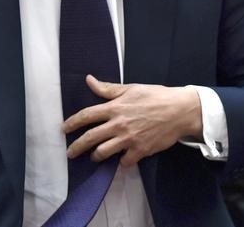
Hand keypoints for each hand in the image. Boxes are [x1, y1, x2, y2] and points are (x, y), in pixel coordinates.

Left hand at [63, 75, 202, 166]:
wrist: (179, 110)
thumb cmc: (155, 96)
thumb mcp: (130, 88)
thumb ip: (108, 88)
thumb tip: (89, 80)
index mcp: (114, 107)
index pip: (86, 115)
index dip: (72, 123)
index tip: (64, 129)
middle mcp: (118, 124)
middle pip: (90, 137)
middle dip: (77, 147)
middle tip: (70, 153)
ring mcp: (129, 139)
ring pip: (103, 152)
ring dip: (96, 156)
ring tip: (94, 156)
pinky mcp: (141, 150)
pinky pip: (125, 162)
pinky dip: (121, 162)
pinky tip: (120, 160)